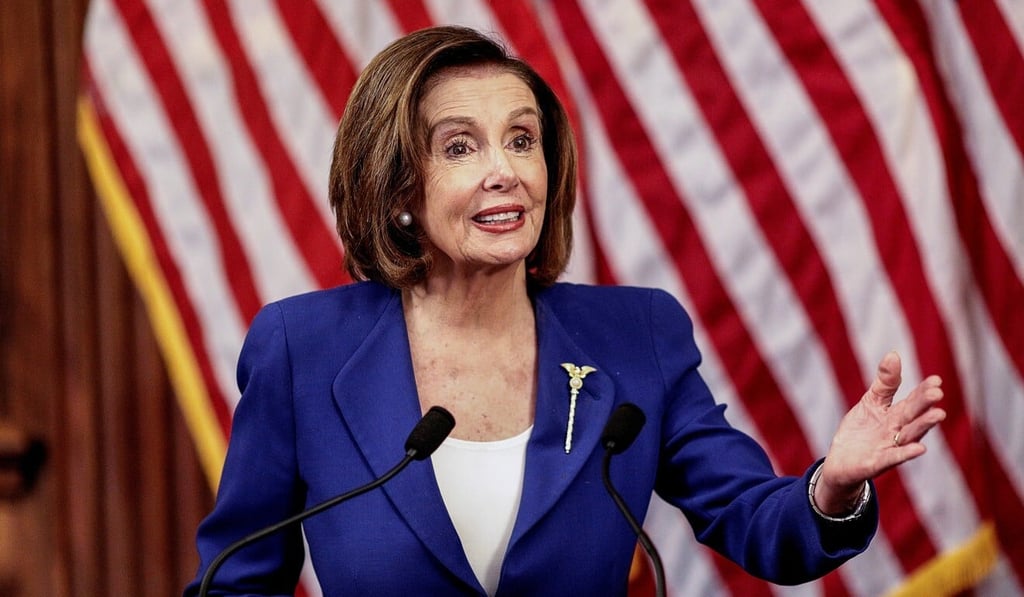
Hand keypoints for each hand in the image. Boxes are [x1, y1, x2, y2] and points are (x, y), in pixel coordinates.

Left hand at [813, 351, 945, 515]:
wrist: (841, 461)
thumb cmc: (861, 430)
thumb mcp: (871, 401)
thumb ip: (885, 382)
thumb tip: (894, 354)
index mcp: (896, 415)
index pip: (913, 400)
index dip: (923, 391)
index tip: (936, 380)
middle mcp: (898, 431)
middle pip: (913, 416)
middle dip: (925, 405)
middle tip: (937, 394)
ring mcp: (889, 447)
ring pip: (909, 436)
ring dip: (923, 426)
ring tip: (938, 414)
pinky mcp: (878, 463)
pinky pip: (894, 457)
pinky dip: (906, 453)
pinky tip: (919, 449)